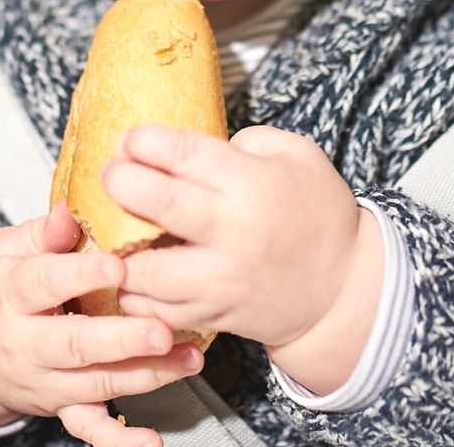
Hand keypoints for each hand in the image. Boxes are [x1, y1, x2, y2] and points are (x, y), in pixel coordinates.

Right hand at [0, 201, 204, 446]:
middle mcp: (26, 344)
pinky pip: (88, 428)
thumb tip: (69, 212)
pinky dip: (120, 441)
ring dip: (145, 374)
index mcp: (11, 295)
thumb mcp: (3, 248)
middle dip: (122, 340)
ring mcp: (43, 381)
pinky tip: (152, 443)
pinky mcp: (58, 405)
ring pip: (94, 383)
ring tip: (188, 358)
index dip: (82, 275)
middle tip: (162, 331)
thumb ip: (41, 232)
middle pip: (74, 345)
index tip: (119, 265)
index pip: (45, 284)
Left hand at [102, 124, 359, 351]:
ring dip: (117, 248)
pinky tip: (130, 269)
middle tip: (110, 173)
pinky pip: (155, 311)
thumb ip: (246, 142)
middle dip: (120, 181)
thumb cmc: (317, 210)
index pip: (185, 154)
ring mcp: (220, 280)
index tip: (130, 139)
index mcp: (252, 183)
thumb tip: (194, 149)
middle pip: (158, 203)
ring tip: (113, 228)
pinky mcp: (212, 314)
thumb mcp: (296, 154)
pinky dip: (133, 292)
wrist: (342, 288)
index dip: (145, 141)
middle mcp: (233, 232)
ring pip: (145, 270)